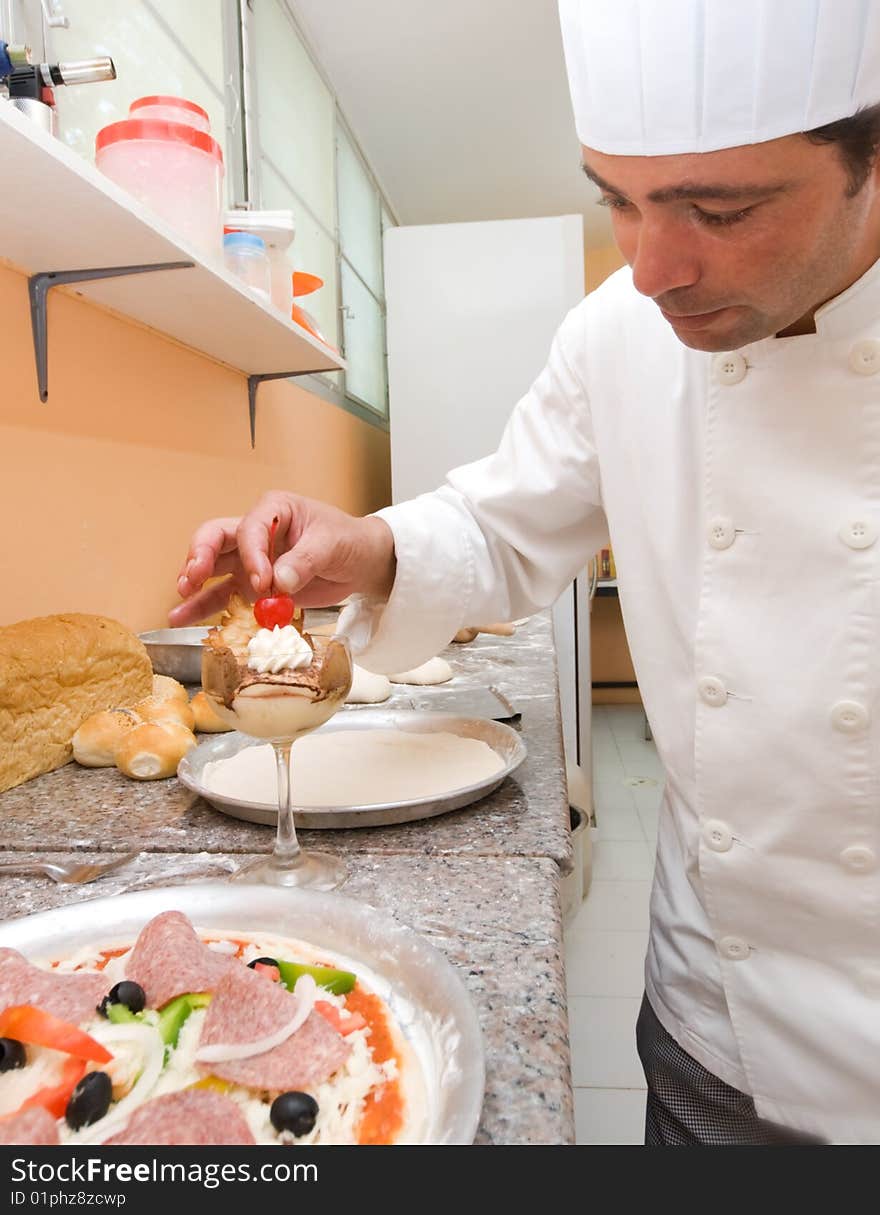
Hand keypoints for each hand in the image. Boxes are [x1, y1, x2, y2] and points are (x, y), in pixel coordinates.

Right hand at [169, 492, 395, 626]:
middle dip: (201, 556)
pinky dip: (203, 605)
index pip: (250, 528)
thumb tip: (279, 582)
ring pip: (212, 565)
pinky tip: (182, 617)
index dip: (251, 554)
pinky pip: (222, 593)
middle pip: (216, 537)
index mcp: (275, 510)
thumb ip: (305, 561)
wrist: (360, 563)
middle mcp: (256, 532)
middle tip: (194, 578)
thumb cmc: (348, 541)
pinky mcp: (251, 585)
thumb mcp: (332, 545)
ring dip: (193, 581)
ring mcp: (250, 559)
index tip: (263, 580)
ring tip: (180, 599)